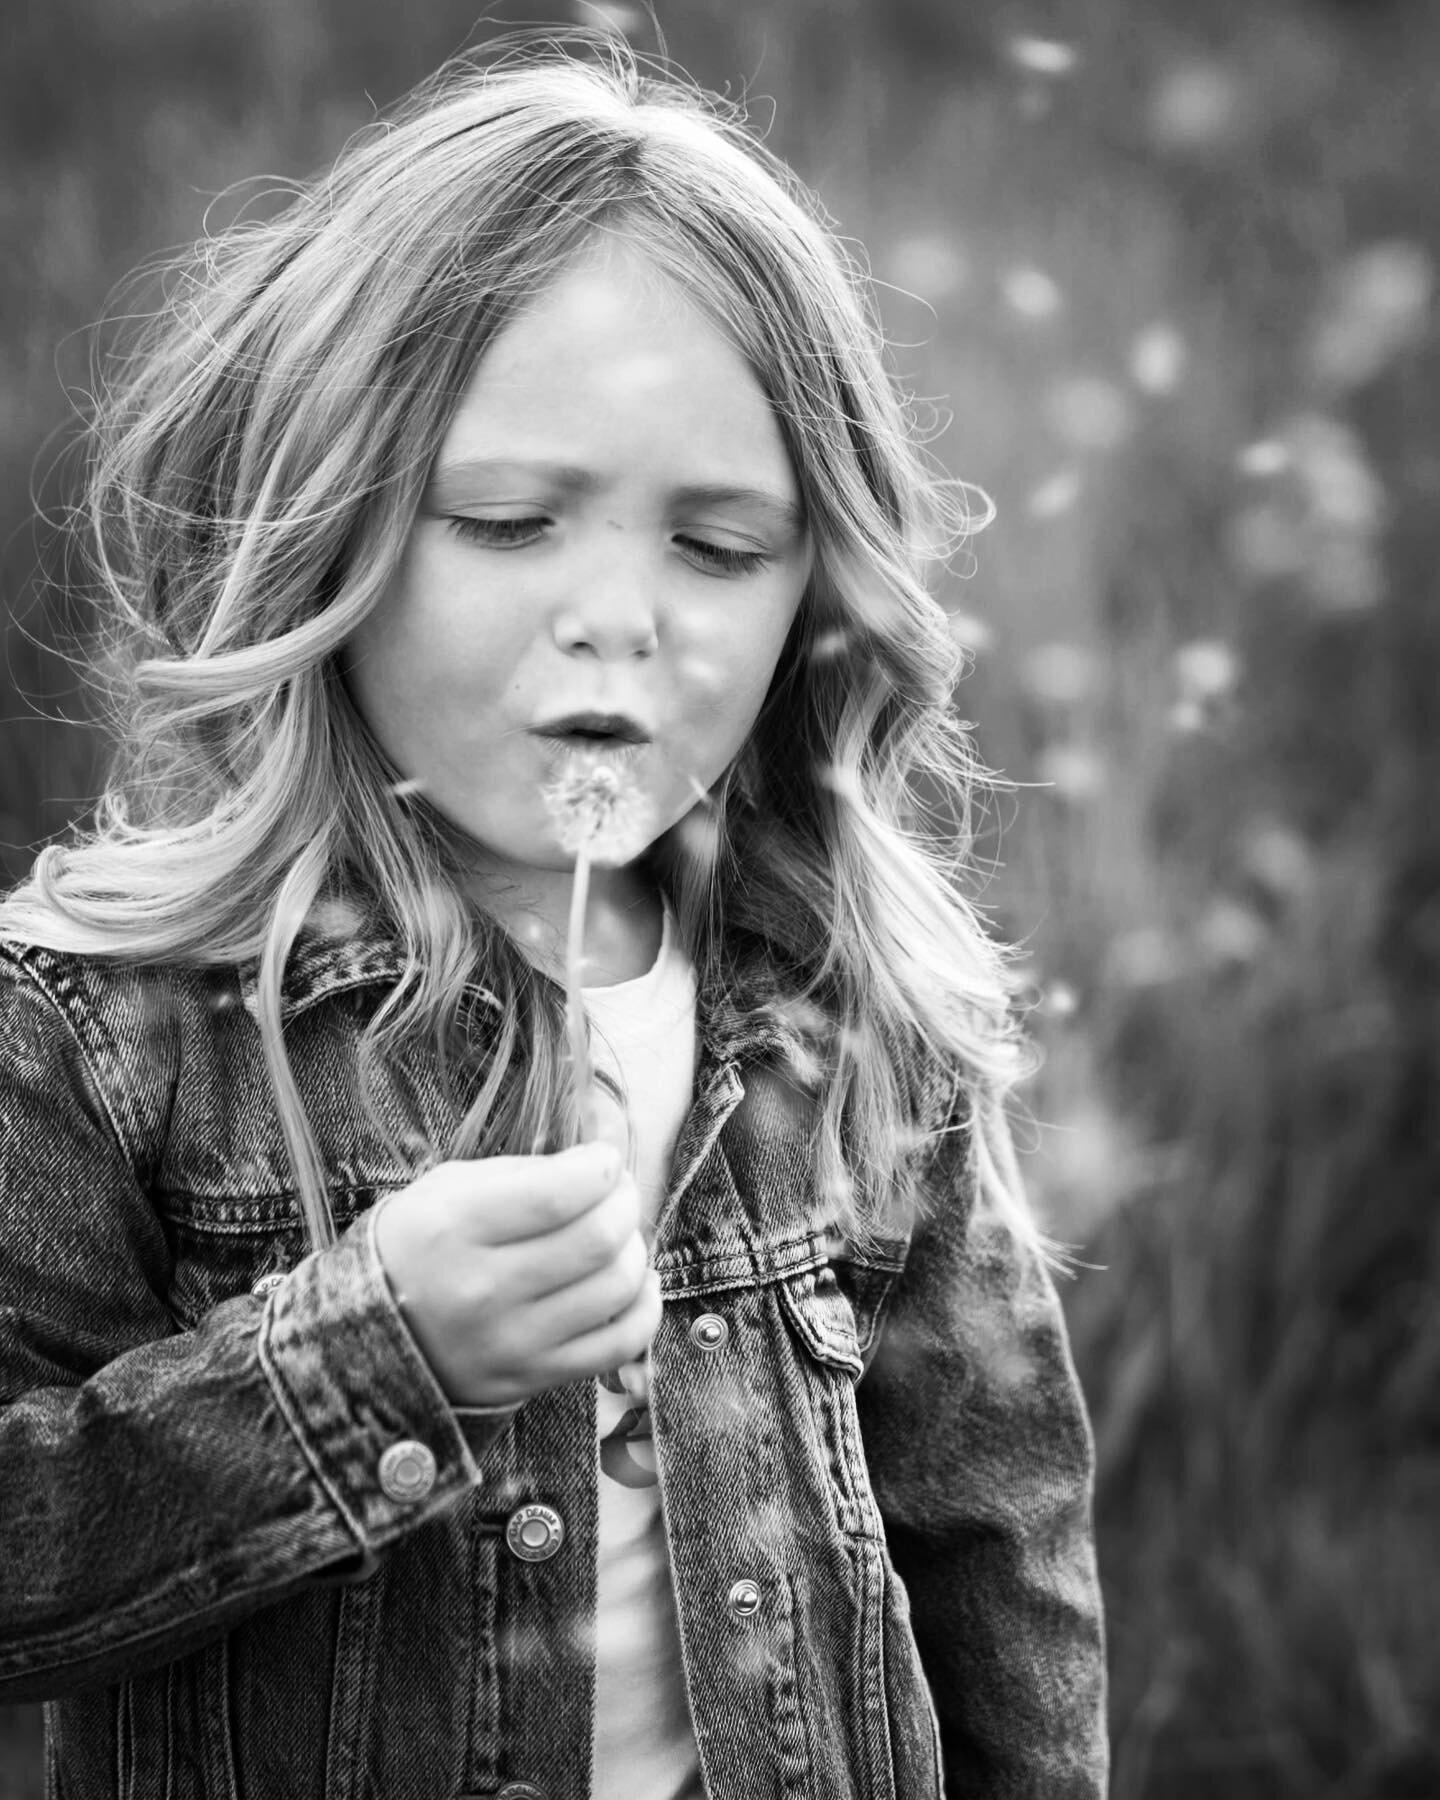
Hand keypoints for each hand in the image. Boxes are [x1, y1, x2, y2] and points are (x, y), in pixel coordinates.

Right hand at [371, 1142, 659, 1407]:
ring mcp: (511, 1341)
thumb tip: (602, 1165)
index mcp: (455, 1228)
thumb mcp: (449, 1188)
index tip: (603, 1160)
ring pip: (615, 1288)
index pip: (558, 1193)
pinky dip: (644, 1307)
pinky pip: (618, 1344)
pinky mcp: (533, 1377)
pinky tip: (635, 1282)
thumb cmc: (422, 1244)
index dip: (600, 1168)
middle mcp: (482, 1289)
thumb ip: (525, 1172)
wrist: (375, 1336)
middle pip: (596, 1238)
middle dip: (624, 1203)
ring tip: (619, 1235)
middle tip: (617, 1193)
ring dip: (634, 1249)